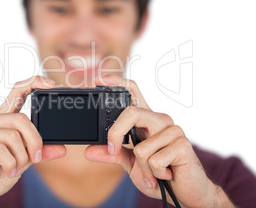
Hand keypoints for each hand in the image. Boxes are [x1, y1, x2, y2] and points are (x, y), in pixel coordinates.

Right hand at [0, 76, 66, 207]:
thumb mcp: (23, 162)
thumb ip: (39, 153)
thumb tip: (61, 149)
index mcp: (2, 119)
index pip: (17, 91)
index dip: (33, 83)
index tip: (50, 84)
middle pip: (21, 119)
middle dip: (34, 141)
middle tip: (36, 158)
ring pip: (12, 135)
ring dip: (20, 157)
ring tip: (16, 168)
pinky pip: (0, 149)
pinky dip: (10, 164)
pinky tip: (8, 172)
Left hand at [85, 75, 232, 207]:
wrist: (185, 195)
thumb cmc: (158, 175)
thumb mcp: (130, 164)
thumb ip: (112, 155)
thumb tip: (88, 151)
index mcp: (147, 121)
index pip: (134, 92)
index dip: (118, 83)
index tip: (100, 79)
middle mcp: (160, 120)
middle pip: (131, 113)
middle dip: (116, 134)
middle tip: (113, 150)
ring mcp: (173, 131)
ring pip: (140, 148)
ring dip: (143, 168)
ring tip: (154, 173)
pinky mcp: (183, 144)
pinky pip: (154, 160)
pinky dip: (155, 173)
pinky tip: (167, 174)